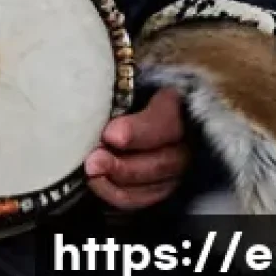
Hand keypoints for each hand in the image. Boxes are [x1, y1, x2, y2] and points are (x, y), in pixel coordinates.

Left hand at [85, 87, 189, 209]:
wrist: (135, 96)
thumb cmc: (127, 83)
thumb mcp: (125, 76)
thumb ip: (115, 82)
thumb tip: (89, 81)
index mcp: (179, 102)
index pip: (167, 122)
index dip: (138, 132)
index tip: (110, 135)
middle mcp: (187, 139)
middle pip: (163, 162)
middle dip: (124, 166)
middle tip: (93, 161)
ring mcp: (178, 166)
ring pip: (155, 186)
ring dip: (119, 184)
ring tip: (92, 174)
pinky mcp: (164, 183)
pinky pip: (145, 199)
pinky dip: (120, 195)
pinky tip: (98, 183)